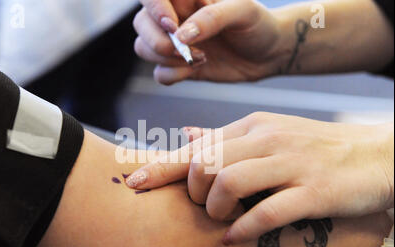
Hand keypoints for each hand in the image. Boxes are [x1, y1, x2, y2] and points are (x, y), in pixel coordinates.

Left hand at [126, 113, 394, 243]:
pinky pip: (267, 211)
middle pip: (205, 163)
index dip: (162, 166)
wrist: (377, 156)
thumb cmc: (314, 149)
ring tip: (221, 219)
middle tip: (201, 206)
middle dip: (191, 191)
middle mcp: (267, 139)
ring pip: (228, 182)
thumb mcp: (270, 135)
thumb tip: (187, 134)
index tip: (134, 181)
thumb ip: (226, 138)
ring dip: (215, 209)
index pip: (197, 146)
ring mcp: (291, 163)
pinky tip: (236, 237)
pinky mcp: (315, 191)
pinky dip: (244, 228)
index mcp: (252, 127)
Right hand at [134, 0, 283, 84]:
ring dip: (167, 58)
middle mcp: (174, 17)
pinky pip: (159, 73)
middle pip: (141, 24)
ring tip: (201, 57)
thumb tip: (180, 35)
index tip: (172, 25)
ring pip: (144, 48)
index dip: (155, 9)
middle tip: (186, 49)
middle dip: (159, 41)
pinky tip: (197, 69)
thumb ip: (211, 17)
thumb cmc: (257, 24)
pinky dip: (173, 75)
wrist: (268, 53)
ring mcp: (174, 42)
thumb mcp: (243, 11)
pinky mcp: (178, 66)